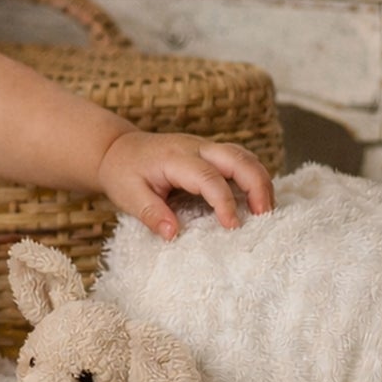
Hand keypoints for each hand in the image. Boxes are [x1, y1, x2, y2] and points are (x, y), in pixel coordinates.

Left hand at [95, 130, 274, 239]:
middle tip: (265, 216)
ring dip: (261, 181)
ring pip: (244, 156)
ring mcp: (205, 146)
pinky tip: (256, 200)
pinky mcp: (210, 152)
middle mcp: (195, 147)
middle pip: (238, 159)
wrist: (116, 148)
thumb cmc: (122, 172)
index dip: (224, 202)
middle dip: (257, 186)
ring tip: (266, 211)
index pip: (208, 178)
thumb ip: (150, 213)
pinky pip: (239, 159)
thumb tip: (173, 234)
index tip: (232, 226)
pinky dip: (253, 177)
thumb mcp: (127, 195)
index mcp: (174, 158)